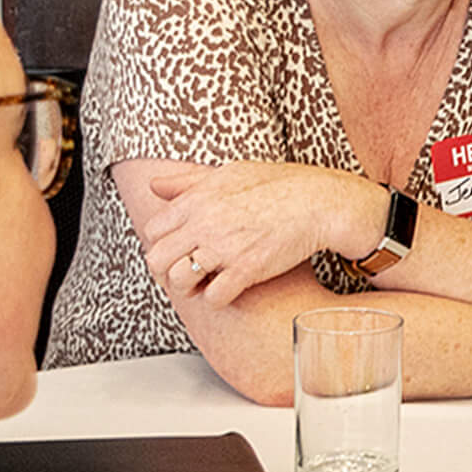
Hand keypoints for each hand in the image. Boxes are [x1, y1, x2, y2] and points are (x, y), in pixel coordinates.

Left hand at [142, 160, 380, 304]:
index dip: (161, 245)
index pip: (153, 231)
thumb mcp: (228, 172)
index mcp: (197, 200)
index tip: (175, 251)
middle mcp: (204, 224)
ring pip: (179, 280)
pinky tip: (227, 291)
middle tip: (183, 274)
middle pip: (158, 259)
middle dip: (166, 271)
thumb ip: (188, 181)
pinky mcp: (247, 269)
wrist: (318, 202)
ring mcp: (224, 248)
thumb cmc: (278, 184)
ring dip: (188, 287)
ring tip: (202, 284)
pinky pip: (213, 296)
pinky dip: (216, 299)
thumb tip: (154, 185)